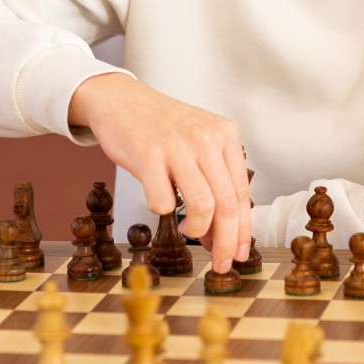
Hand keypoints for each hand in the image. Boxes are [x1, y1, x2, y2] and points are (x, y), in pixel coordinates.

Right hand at [68, 74, 250, 271]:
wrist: (120, 100)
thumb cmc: (159, 129)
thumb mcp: (197, 143)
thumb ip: (212, 181)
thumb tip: (220, 233)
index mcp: (225, 135)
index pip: (242, 193)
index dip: (242, 230)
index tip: (238, 254)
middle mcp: (206, 138)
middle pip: (227, 204)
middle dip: (225, 242)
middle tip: (219, 263)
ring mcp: (178, 146)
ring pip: (203, 206)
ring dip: (197, 230)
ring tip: (187, 230)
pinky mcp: (149, 154)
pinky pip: (163, 202)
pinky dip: (162, 212)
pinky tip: (160, 203)